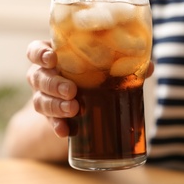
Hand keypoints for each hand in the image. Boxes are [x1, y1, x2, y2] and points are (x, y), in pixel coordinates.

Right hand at [26, 40, 154, 137]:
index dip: (39, 54)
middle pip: (38, 77)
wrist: (79, 101)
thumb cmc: (90, 74)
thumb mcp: (100, 66)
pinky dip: (57, 126)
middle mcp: (43, 76)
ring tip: (74, 109)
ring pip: (40, 101)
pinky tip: (65, 132)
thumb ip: (121, 64)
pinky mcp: (50, 117)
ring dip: (56, 106)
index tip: (52, 59)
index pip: (35, 51)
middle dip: (54, 84)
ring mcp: (44, 97)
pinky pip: (49, 122)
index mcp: (53, 57)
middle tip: (72, 90)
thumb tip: (148, 67)